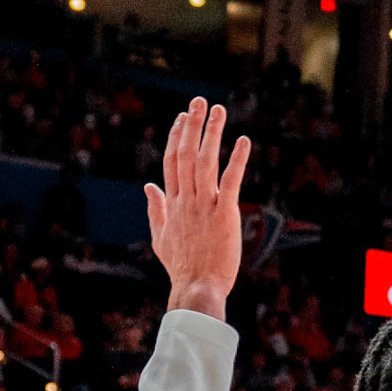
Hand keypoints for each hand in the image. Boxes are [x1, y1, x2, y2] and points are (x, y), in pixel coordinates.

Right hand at [146, 99, 251, 321]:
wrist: (197, 289)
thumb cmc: (182, 268)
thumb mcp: (161, 238)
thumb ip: (156, 209)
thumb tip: (148, 186)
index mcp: (173, 204)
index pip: (171, 162)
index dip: (176, 137)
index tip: (182, 117)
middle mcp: (186, 201)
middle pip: (186, 154)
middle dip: (192, 125)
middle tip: (199, 101)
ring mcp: (205, 207)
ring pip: (205, 162)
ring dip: (212, 133)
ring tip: (219, 110)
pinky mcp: (225, 215)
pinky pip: (231, 182)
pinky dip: (237, 160)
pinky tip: (244, 141)